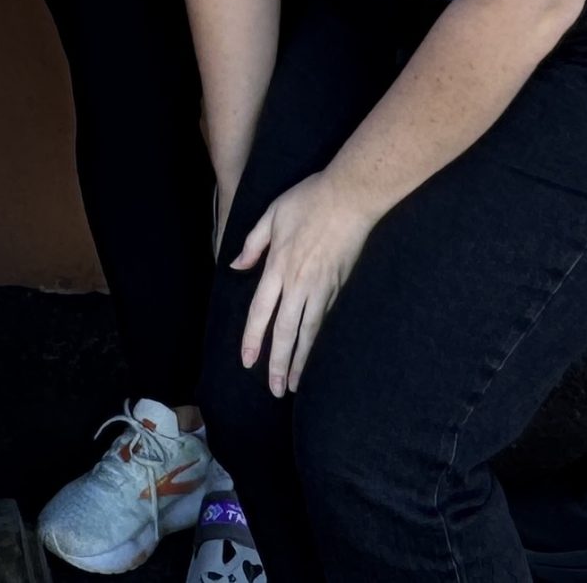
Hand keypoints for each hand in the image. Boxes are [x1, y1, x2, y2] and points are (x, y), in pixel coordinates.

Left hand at [233, 170, 379, 395]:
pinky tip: (315, 354)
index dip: (253, 339)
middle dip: (279, 363)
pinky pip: (326, 320)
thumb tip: (237, 266)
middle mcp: (299, 283)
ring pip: (309, 332)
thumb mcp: (271, 215)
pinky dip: (319, 341)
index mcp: (278, 266)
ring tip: (295, 384)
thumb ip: (253, 244)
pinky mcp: (340, 286)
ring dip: (301, 360)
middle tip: (275, 389)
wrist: (349, 197)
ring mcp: (322, 287)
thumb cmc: (308, 201)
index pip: (261, 311)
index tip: (248, 361)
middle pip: (285, 331)